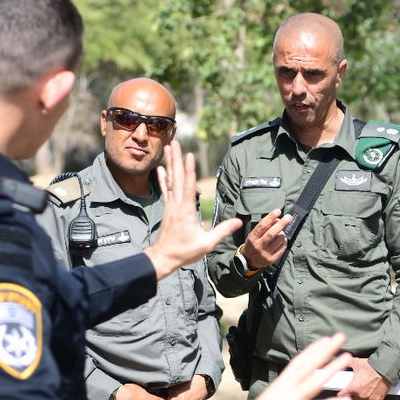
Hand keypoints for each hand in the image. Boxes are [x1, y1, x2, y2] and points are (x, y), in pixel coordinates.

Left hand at [145, 141, 241, 279]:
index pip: (188, 186)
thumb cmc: (184, 252)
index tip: (189, 155)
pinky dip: (162, 178)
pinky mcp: (168, 208)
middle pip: (177, 177)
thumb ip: (222, 231)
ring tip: (168, 148)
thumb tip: (238, 221)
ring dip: (169, 163)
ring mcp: (170, 205)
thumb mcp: (206, 244)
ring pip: (170, 180)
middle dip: (176, 159)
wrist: (163, 258)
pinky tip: (160, 168)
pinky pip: (165, 189)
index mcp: (186, 211)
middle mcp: (176, 204)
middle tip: (175, 141)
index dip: (190, 170)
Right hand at [233, 334, 353, 399]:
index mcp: (279, 387)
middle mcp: (285, 390)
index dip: (312, 351)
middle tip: (340, 336)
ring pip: (314, 382)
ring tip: (347, 356)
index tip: (325, 340)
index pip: (298, 364)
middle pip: (308, 365)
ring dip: (332, 368)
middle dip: (325, 350)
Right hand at [241, 210, 293, 270]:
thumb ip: (264, 227)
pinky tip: (282, 240)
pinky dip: (284, 241)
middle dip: (281, 224)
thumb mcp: (254, 234)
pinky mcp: (272, 259)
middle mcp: (258, 246)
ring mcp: (266, 254)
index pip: (262, 226)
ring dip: (283, 233)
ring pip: (279, 240)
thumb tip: (277, 219)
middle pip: (272, 233)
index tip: (278, 211)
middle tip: (289, 217)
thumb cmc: (253, 243)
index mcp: (252, 238)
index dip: (270, 217)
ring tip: (281, 232)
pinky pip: (282, 248)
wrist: (249, 260)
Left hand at [338, 357, 388, 399]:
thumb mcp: (357, 362)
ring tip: (361, 390)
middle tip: (351, 391)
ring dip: (360, 397)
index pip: (342, 395)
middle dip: (350, 396)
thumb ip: (347, 363)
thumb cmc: (372, 366)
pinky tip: (370, 391)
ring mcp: (370, 398)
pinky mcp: (377, 399)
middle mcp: (361, 395)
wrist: (386, 369)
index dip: (340, 393)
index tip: (340, 393)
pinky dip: (370, 397)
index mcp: (354, 387)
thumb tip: (341, 361)